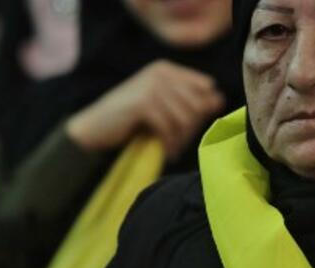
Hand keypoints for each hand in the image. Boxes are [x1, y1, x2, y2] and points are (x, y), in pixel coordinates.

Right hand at [66, 61, 225, 159]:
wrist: (94, 129)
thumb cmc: (131, 122)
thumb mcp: (163, 108)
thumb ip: (190, 103)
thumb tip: (219, 99)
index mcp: (166, 69)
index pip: (205, 87)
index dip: (203, 111)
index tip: (191, 129)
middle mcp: (160, 73)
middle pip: (197, 103)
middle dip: (192, 128)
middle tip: (180, 143)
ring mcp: (151, 86)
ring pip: (185, 117)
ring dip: (182, 139)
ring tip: (173, 149)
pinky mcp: (143, 103)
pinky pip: (169, 127)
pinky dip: (171, 144)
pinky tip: (167, 152)